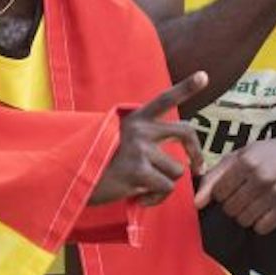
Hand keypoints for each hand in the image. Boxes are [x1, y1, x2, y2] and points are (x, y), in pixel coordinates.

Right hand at [88, 72, 208, 205]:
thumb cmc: (98, 165)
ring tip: (144, 188)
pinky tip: (139, 198)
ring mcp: (140, 149)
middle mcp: (140, 129)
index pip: (164, 99)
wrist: (71, 179)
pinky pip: (166, 188)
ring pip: (177, 170)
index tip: (204, 75)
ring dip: (164, 185)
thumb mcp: (119, 141)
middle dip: (197, 152)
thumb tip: (177, 160)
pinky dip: (156, 199)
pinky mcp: (138, 171)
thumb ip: (145, 140)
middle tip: (198, 168)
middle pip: (186, 132)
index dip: (186, 87)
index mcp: (135, 119)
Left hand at [192, 128, 275, 232]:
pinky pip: (262, 227)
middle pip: (230, 208)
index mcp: (246, 162)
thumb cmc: (270, 153)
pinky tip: (265, 210)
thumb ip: (215, 175)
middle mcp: (261, 177)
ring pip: (244, 220)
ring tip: (255, 202)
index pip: (219, 193)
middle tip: (244, 196)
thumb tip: (196, 202)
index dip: (221, 194)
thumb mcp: (242, 154)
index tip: (231, 189)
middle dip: (233, 205)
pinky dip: (260, 223)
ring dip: (246, 215)